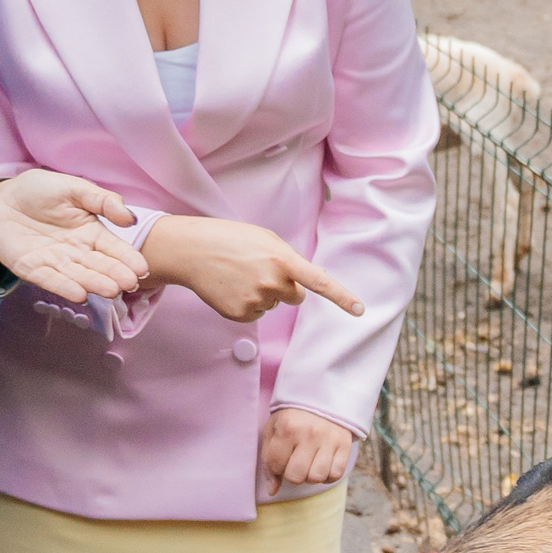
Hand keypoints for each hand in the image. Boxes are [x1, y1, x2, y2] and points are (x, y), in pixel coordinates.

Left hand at [0, 170, 144, 302]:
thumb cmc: (38, 191)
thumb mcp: (73, 187)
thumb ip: (101, 200)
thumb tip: (130, 217)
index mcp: (90, 232)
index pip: (113, 248)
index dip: (127, 258)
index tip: (141, 269)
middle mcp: (77, 252)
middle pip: (99, 265)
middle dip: (115, 274)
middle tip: (129, 283)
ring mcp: (55, 263)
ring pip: (78, 275)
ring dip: (95, 284)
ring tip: (111, 291)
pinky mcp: (32, 270)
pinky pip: (50, 279)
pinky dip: (64, 287)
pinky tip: (80, 295)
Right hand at [142, 215, 364, 322]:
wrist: (191, 250)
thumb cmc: (231, 239)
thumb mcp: (264, 238)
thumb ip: (288, 258)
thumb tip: (305, 283)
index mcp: (282, 259)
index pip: (319, 281)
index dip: (342, 297)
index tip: (360, 311)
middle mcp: (272, 282)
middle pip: (295, 296)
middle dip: (284, 286)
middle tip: (257, 269)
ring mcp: (256, 301)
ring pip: (273, 304)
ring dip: (262, 292)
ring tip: (238, 274)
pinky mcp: (240, 314)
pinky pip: (256, 314)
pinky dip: (246, 303)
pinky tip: (231, 287)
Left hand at [261, 407, 354, 495]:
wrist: (322, 397)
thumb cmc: (293, 417)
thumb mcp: (274, 430)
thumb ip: (269, 460)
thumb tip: (272, 491)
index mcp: (287, 427)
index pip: (276, 465)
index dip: (276, 468)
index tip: (281, 458)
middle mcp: (309, 433)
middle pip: (296, 476)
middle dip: (292, 475)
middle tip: (295, 463)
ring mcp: (328, 439)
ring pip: (317, 477)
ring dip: (311, 476)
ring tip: (310, 464)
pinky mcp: (344, 444)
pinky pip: (336, 474)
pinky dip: (328, 476)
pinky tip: (323, 465)